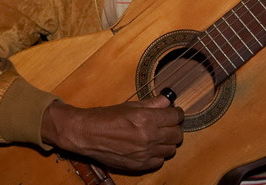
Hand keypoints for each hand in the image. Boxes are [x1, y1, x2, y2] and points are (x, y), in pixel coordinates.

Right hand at [41, 96, 183, 171]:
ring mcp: (144, 153)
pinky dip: (158, 154)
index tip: (174, 112)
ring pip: (171, 149)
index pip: (175, 117)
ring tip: (159, 135)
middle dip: (174, 127)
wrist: (88, 134)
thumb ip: (153, 103)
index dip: (177, 113)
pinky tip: (150, 147)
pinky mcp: (139, 165)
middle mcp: (148, 137)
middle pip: (177, 134)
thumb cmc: (106, 117)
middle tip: (167, 123)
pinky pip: (160, 161)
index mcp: (146, 119)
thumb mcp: (130, 105)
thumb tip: (168, 100)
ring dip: (168, 142)